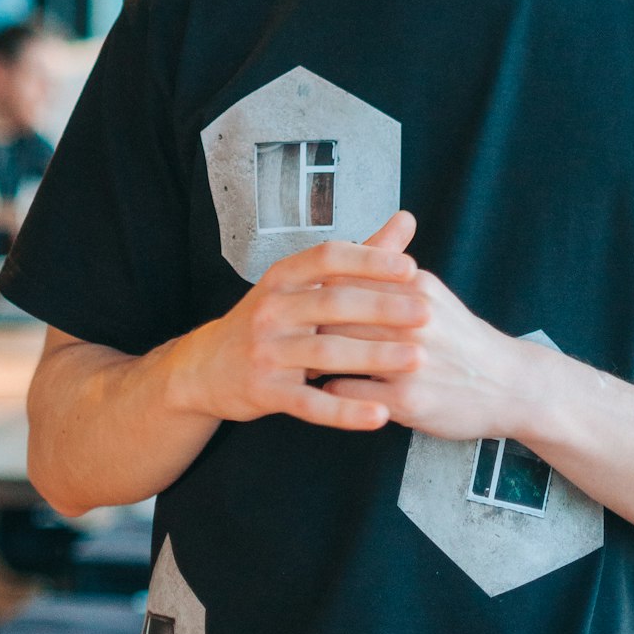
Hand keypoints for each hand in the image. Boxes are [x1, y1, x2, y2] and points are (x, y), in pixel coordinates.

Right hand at [172, 212, 427, 430]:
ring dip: (375, 357)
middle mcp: (272, 308)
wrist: (206, 367)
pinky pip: (310, 403)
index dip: (368, 261)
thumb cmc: (272, 319)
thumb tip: (407, 219)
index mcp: (284, 276)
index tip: (410, 268)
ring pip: (327, 353)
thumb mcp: (304, 283)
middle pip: (333, 303)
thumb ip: (360, 255)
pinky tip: (380, 414)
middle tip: (427, 313)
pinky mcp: (265, 390)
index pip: (328, 257)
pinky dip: (346, 411)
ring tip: (418, 360)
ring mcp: (266, 350)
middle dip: (383, 308)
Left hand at [321, 266, 531, 440]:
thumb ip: (389, 278)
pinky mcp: (407, 401)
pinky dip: (332, 390)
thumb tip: (341, 260)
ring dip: (314, 357)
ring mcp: (409, 361)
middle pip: (337, 312)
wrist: (511, 386)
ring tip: (302, 360)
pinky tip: (328, 389)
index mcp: (416, 286)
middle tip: (290, 331)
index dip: (318, 288)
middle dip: (310, 322)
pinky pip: (348, 392)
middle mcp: (412, 318)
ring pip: (337, 352)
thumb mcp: (431, 296)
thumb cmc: (462, 339)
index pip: (348, 276)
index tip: (300, 297)